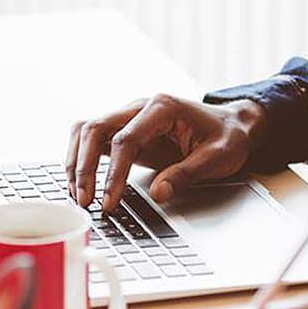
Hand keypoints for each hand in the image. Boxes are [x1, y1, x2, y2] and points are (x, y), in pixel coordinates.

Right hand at [66, 94, 265, 211]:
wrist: (231, 125)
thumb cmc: (226, 137)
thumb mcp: (218, 157)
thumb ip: (187, 174)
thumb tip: (159, 193)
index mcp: (162, 108)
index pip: (125, 139)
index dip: (113, 173)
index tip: (110, 200)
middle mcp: (139, 108)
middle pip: (95, 129)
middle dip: (84, 167)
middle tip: (85, 201)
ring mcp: (128, 117)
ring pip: (86, 131)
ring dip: (76, 162)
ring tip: (77, 195)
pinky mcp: (124, 131)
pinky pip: (93, 140)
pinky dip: (81, 160)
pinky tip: (81, 184)